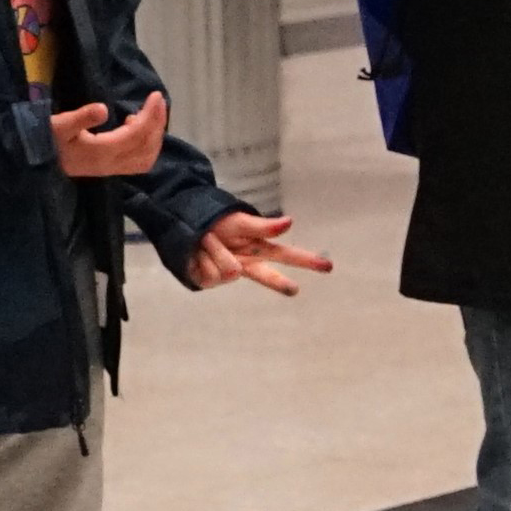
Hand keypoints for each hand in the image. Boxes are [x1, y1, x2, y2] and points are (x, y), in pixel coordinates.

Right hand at [49, 92, 168, 177]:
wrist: (37, 163)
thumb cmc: (48, 140)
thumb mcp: (60, 125)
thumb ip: (81, 117)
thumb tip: (103, 109)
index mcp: (102, 151)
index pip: (136, 134)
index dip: (150, 115)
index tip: (155, 95)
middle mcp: (111, 163)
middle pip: (146, 145)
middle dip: (157, 122)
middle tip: (158, 100)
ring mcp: (112, 169)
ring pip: (146, 157)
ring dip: (155, 135)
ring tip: (153, 114)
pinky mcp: (110, 170)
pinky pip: (140, 163)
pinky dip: (149, 147)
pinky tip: (140, 130)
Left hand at [189, 209, 331, 294]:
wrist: (183, 225)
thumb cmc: (216, 221)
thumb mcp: (239, 220)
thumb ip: (264, 226)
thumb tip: (290, 222)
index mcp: (258, 248)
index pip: (287, 254)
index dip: (307, 260)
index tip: (327, 266)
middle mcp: (246, 264)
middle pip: (267, 275)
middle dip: (280, 282)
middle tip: (295, 289)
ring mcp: (228, 274)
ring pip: (230, 269)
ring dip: (216, 249)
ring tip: (207, 240)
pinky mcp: (210, 281)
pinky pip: (211, 274)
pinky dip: (203, 258)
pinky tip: (198, 253)